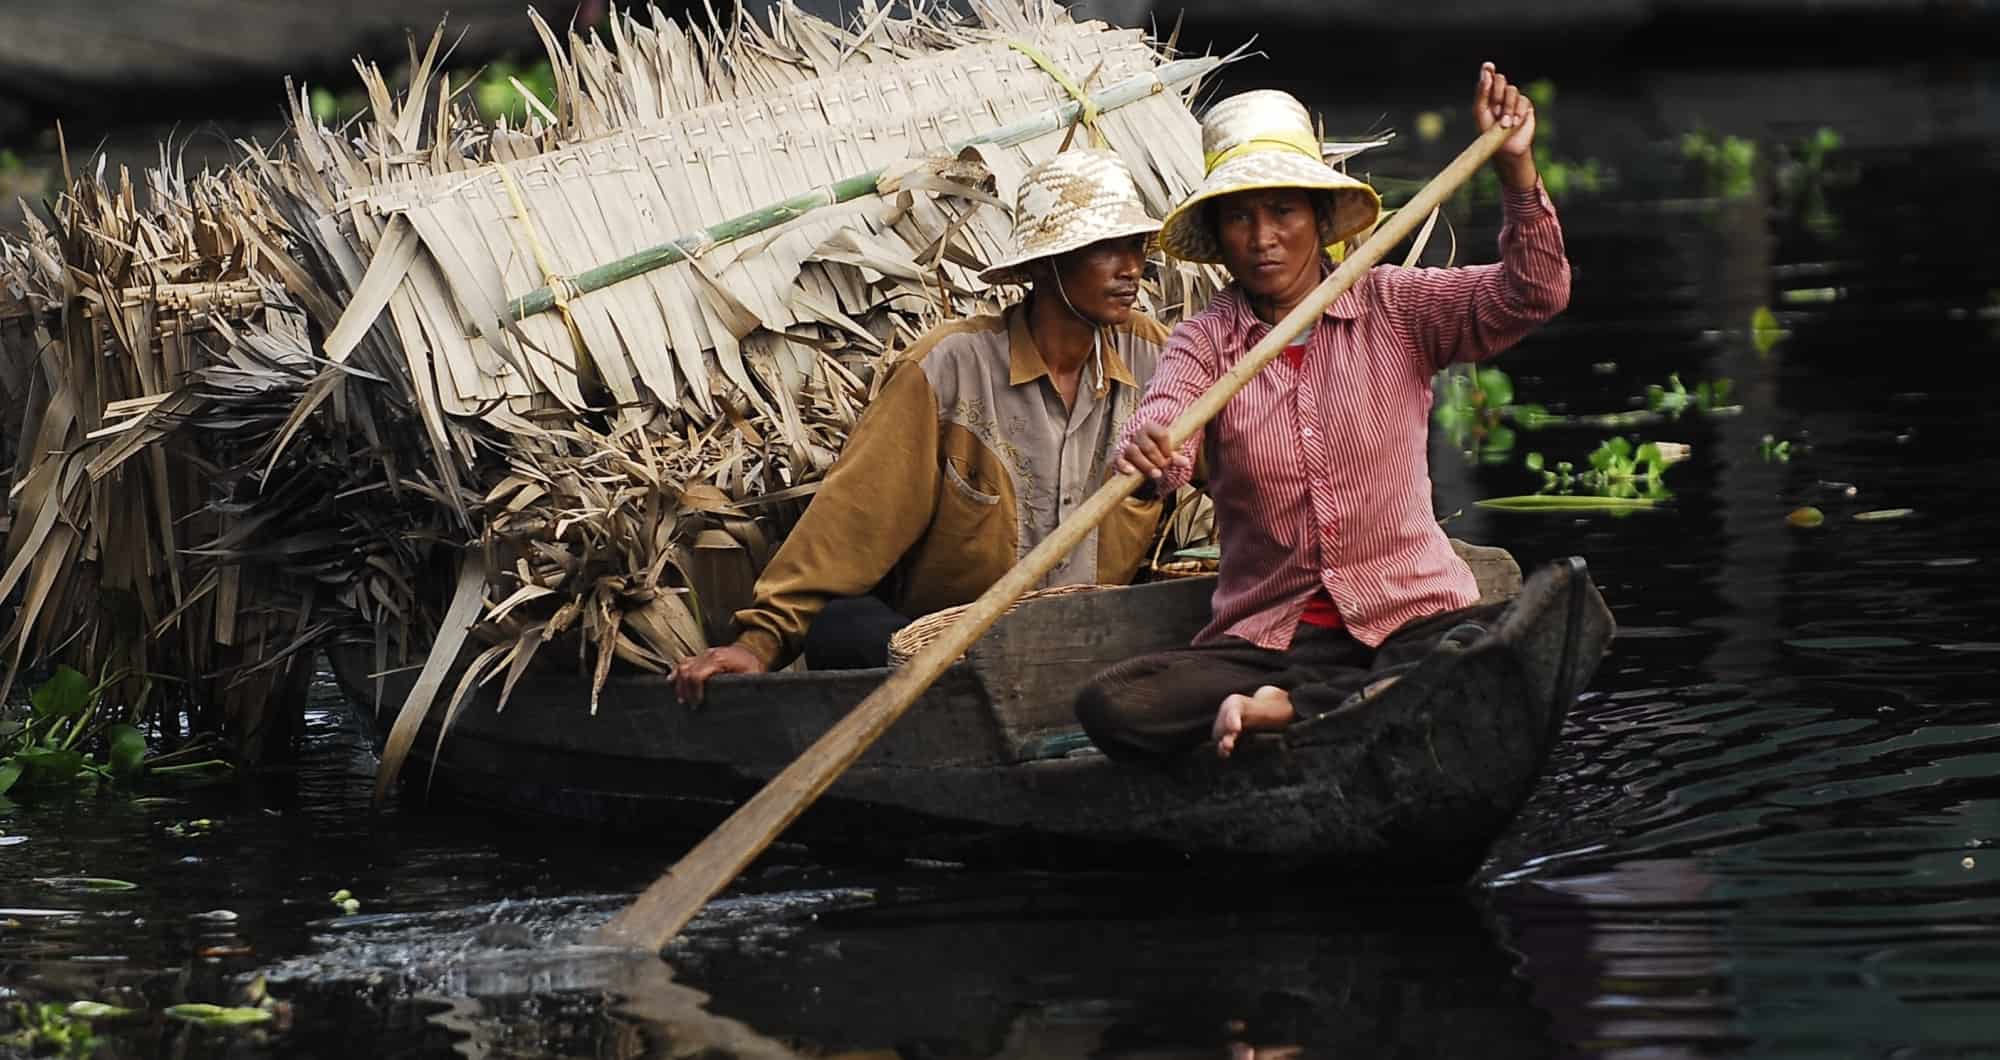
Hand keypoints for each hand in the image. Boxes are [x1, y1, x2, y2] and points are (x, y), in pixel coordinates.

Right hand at [670, 643, 764, 705]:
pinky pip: (685, 662)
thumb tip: (733, 705)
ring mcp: (704, 653)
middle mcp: (709, 654)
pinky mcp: (702, 656)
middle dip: (685, 690)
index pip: (697, 674)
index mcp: (720, 659)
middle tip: (690, 705)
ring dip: (680, 683)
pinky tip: (673, 684)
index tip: (697, 705)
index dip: (694, 692)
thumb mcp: (751, 677)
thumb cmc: (753, 666)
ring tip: (682, 699)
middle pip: (686, 670)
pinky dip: (678, 673)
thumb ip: (741, 687)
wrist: (754, 649)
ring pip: (682, 665)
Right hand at [1113, 422, 1191, 480]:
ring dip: (1146, 465)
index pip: (1161, 434)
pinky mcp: (1119, 456)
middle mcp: (1137, 434)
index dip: (1167, 448)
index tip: (1170, 457)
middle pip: (1148, 446)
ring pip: (1133, 452)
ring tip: (1157, 475)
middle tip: (1165, 467)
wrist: (1140, 447)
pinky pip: (1118, 459)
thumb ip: (1174, 456)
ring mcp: (1127, 445)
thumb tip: (1185, 463)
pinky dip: (1123, 465)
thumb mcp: (1166, 449)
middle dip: (1158, 459)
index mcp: (1151, 427)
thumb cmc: (1156, 448)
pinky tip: (1131, 472)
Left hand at [1475, 62, 1537, 188]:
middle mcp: (1500, 95)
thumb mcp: (1481, 113)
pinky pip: (1523, 101)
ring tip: (1505, 124)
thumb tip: (1486, 74)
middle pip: (1501, 79)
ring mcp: (1514, 100)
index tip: (1488, 67)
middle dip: (1497, 92)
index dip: (1488, 70)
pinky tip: (1515, 123)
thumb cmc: (1489, 133)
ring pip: (1512, 91)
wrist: (1506, 150)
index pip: (1488, 77)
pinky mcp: (1525, 106)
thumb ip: (1482, 93)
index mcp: (1487, 96)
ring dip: (1507, 107)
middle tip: (1495, 109)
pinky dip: (1518, 112)